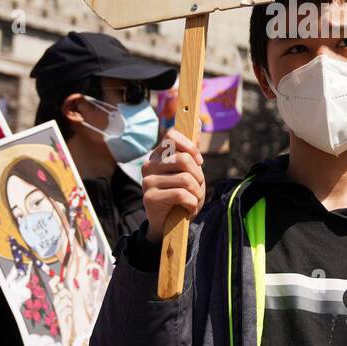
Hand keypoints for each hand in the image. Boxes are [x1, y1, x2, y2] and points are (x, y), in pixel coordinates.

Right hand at [141, 128, 205, 244]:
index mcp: (158, 155)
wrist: (168, 224)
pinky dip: (192, 203)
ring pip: (186, 179)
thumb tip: (197, 121)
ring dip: (197, 193)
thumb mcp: (188, 171)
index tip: (198, 161)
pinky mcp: (150, 197)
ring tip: (194, 200)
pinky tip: (189, 208)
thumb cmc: (181, 194)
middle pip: (184, 159)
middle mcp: (149, 165)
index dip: (190, 147)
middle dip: (199, 176)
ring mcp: (147, 181)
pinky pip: (182, 195)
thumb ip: (190, 150)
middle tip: (198, 188)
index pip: (172, 135)